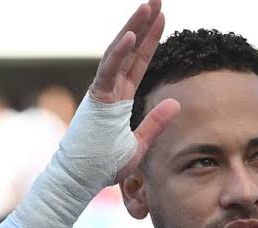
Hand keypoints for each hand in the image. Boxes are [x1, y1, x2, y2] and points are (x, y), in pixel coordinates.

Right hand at [91, 0, 180, 181]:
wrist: (81, 180)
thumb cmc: (104, 165)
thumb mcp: (139, 144)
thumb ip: (156, 122)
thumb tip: (176, 103)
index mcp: (120, 99)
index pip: (139, 63)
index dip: (151, 41)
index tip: (162, 18)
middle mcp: (110, 90)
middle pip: (130, 50)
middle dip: (143, 24)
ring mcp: (101, 93)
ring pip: (118, 53)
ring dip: (133, 29)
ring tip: (148, 6)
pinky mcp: (95, 99)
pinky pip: (108, 71)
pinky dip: (119, 53)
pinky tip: (132, 34)